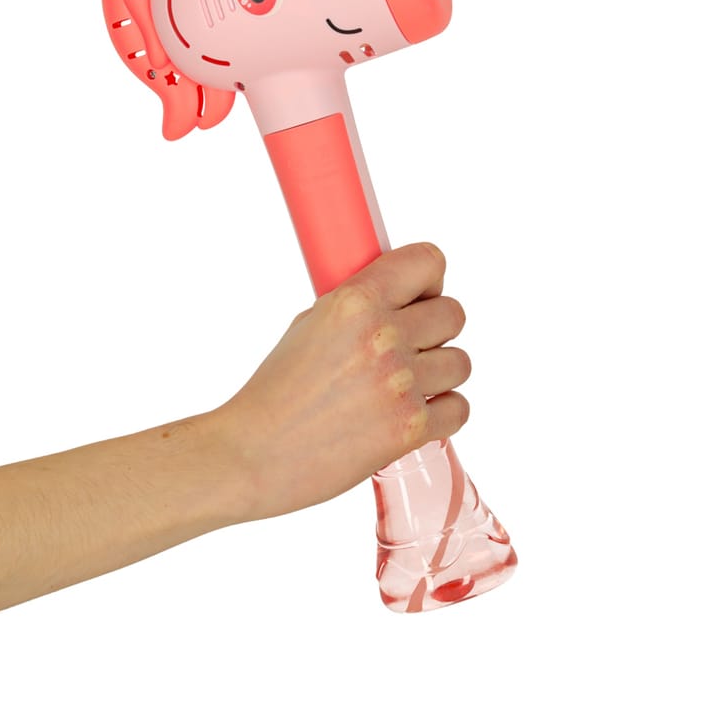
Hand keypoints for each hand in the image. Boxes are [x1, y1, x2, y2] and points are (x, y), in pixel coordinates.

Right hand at [214, 242, 470, 522]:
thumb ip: (357, 308)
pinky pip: (459, 408)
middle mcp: (383, 335)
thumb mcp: (308, 325)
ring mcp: (401, 383)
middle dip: (435, 328)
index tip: (420, 295)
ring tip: (403, 385)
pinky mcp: (411, 427)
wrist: (253, 452)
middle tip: (410, 345)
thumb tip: (394, 300)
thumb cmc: (273, 393)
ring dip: (438, 373)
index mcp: (354, 301)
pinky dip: (442, 412)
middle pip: (454, 313)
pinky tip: (410, 413)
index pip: (427, 261)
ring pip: (461, 362)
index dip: (429, 279)